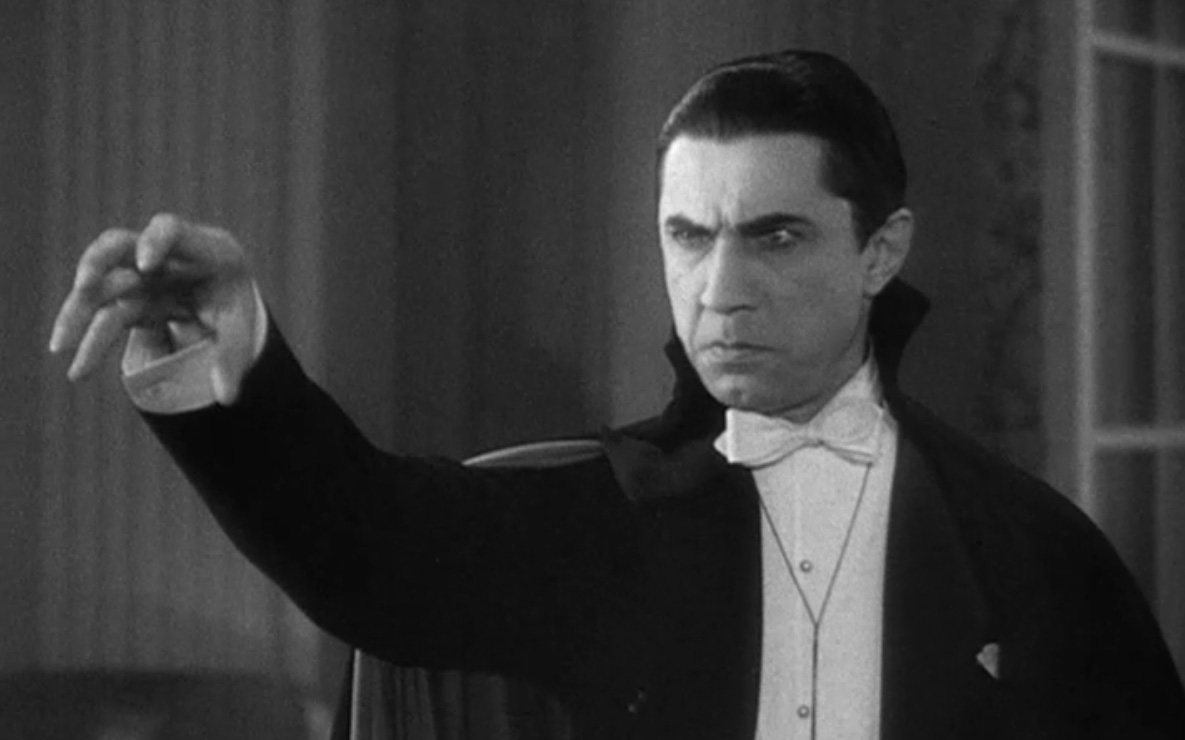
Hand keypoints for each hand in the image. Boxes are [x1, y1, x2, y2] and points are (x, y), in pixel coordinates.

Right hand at [49, 213, 254, 381]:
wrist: (221, 298)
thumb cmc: (233, 305)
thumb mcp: (241, 328)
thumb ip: (233, 358)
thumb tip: (227, 398)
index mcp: (202, 250)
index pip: (171, 230)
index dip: (156, 242)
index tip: (146, 265)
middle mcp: (162, 255)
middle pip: (118, 245)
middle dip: (97, 262)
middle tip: (84, 285)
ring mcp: (137, 272)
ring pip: (98, 281)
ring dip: (78, 309)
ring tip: (61, 346)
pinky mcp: (125, 294)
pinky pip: (99, 310)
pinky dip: (85, 333)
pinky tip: (78, 366)